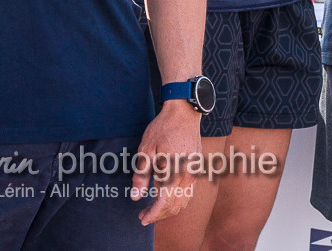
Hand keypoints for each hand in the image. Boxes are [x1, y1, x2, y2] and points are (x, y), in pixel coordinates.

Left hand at [131, 100, 200, 224]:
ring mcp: (194, 174)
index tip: (142, 219)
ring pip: (184, 202)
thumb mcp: (146, 149)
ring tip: (151, 209)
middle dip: (159, 214)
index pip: (165, 202)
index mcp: (174, 170)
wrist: (184, 113)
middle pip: (175, 206)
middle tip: (143, 215)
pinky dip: (177, 201)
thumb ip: (141, 174)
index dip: (153, 214)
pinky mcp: (196, 171)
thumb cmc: (163, 128)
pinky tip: (164, 198)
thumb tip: (136, 197)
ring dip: (168, 210)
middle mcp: (188, 175)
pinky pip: (188, 193)